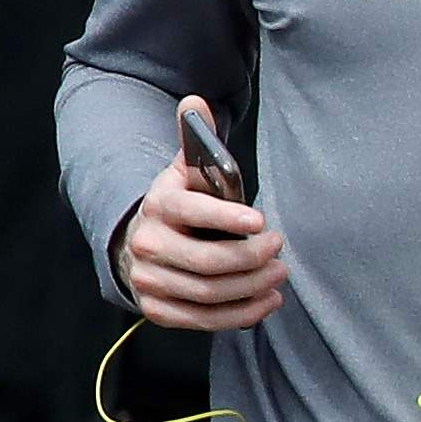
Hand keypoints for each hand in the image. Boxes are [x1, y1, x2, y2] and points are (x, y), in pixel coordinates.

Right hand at [120, 106, 287, 330]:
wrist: (141, 243)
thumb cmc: (180, 205)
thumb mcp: (185, 171)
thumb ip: (196, 140)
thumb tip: (196, 101)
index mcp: (159, 204)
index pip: (192, 211)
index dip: (227, 218)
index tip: (261, 221)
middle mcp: (148, 244)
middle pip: (208, 261)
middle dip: (252, 259)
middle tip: (279, 249)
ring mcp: (150, 280)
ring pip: (210, 294)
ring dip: (253, 287)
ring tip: (279, 274)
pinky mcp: (158, 310)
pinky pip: (204, 320)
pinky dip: (241, 314)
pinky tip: (267, 300)